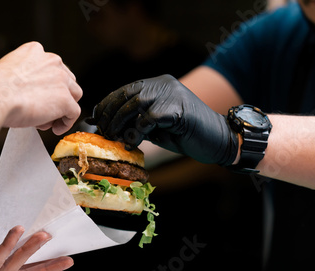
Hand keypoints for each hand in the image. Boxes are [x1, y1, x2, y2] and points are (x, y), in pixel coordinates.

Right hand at [0, 42, 82, 133]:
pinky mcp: (65, 99)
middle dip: (57, 97)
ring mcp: (62, 80)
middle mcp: (52, 61)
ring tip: (48, 122)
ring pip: (74, 96)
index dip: (48, 86)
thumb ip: (23, 79)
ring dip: (63, 110)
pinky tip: (55, 129)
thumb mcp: (8, 74)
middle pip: (67, 81)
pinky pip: (74, 113)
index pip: (51, 68)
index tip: (40, 97)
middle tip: (44, 112)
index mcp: (35, 51)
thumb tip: (27, 95)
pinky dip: (66, 123)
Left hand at [90, 74, 238, 165]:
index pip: (124, 90)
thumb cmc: (186, 134)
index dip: (107, 104)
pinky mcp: (177, 109)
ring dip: (119, 122)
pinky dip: (137, 131)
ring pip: (134, 104)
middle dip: (110, 115)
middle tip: (102, 132)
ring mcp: (171, 94)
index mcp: (157, 84)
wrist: (218, 140)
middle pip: (126, 95)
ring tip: (113, 137)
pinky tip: (132, 142)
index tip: (96, 119)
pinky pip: (149, 118)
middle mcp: (163, 84)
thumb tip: (109, 127)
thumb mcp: (155, 127)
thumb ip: (136, 122)